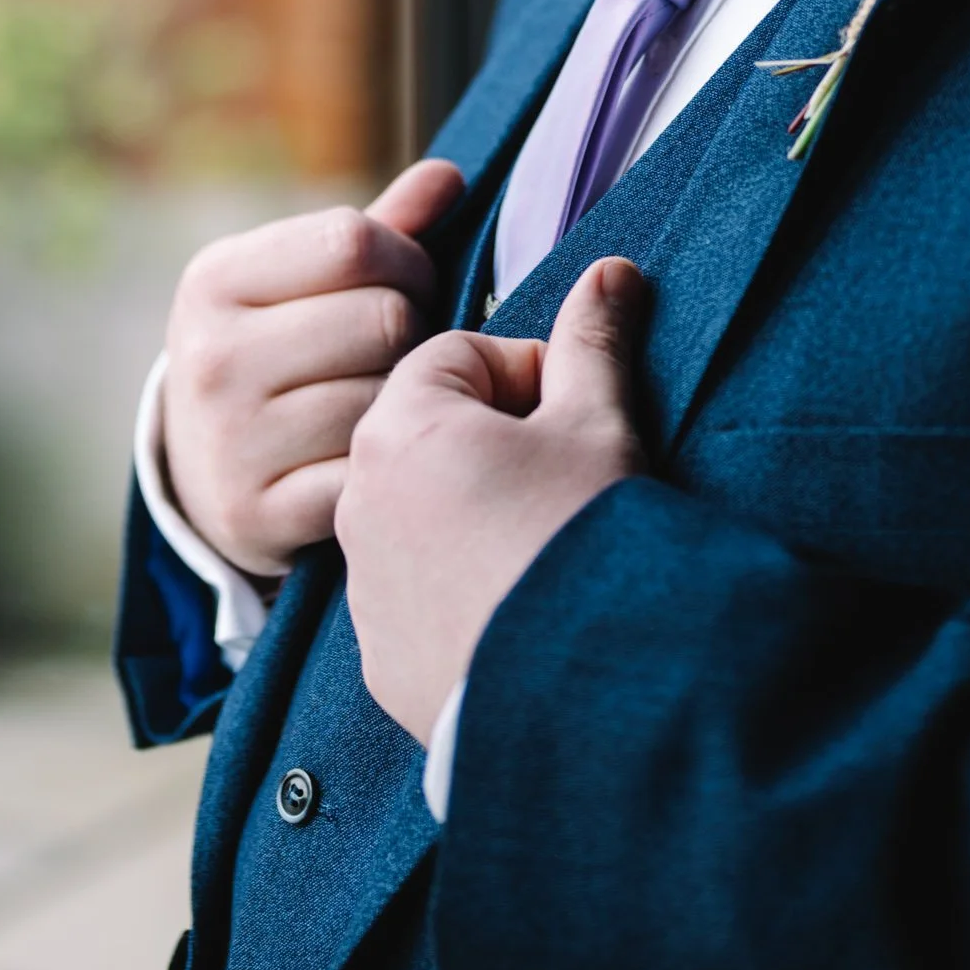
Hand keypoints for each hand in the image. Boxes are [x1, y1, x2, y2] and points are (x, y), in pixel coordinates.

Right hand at [161, 156, 466, 578]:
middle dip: (414, 332)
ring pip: (387, 400)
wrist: (203, 474)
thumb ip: (379, 229)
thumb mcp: (302, 282)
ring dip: (407, 403)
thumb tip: (450, 177)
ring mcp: (228, 440)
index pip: (356, 241)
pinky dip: (387, 470)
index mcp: (214, 280)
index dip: (407, 261)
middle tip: (399, 353)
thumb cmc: (281, 352)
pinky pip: (371, 475)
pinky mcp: (255, 513)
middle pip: (385, 319)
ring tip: (385, 402)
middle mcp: (209, 356)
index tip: (405, 285)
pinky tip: (372, 461)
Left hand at [338, 255, 646, 746]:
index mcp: (401, 427)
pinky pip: (416, 594)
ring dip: (473, 513)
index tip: (573, 422)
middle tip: (564, 481)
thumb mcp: (601, 424)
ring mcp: (363, 584)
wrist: (584, 696)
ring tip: (544, 547)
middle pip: (432, 433)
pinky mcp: (380, 655)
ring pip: (420, 514)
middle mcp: (359, 501)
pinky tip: (518, 607)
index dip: (529, 378)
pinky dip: (458, 588)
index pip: (458, 356)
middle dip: (496, 441)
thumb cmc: (587, 541)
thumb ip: (595, 341)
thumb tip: (610, 272)